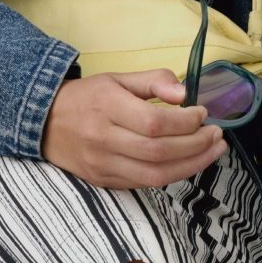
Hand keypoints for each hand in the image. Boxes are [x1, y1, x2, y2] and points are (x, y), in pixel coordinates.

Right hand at [42, 71, 226, 188]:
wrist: (44, 122)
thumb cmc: (88, 97)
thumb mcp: (118, 78)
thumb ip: (153, 80)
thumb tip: (185, 93)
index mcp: (107, 107)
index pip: (153, 123)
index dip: (185, 122)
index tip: (202, 113)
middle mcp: (103, 139)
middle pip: (158, 152)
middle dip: (196, 145)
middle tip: (217, 135)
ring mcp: (102, 164)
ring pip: (154, 175)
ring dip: (191, 166)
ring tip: (213, 152)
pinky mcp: (103, 181)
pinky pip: (144, 184)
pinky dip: (171, 175)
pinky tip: (189, 163)